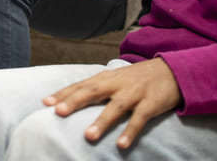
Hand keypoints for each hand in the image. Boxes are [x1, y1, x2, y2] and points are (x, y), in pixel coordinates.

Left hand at [43, 58, 181, 149]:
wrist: (171, 70)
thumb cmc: (137, 78)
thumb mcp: (116, 79)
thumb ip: (96, 88)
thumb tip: (71, 99)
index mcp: (106, 78)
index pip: (81, 85)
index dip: (63, 93)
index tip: (45, 102)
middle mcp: (118, 83)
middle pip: (93, 91)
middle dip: (75, 101)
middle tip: (58, 112)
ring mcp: (134, 93)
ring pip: (116, 107)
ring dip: (102, 121)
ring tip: (88, 136)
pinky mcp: (151, 103)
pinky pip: (140, 119)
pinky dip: (130, 131)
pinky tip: (121, 145)